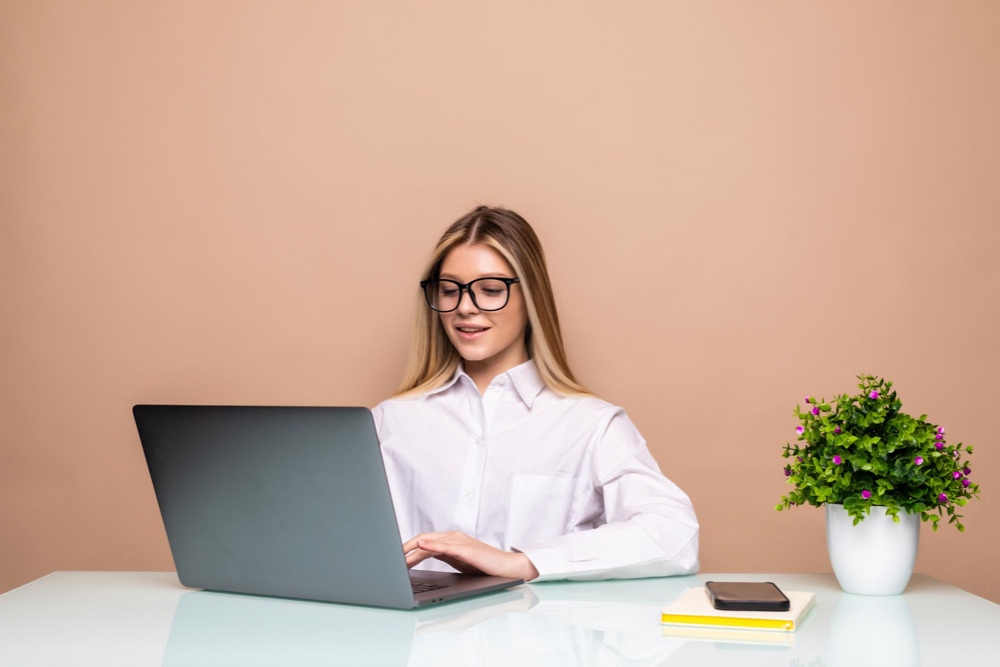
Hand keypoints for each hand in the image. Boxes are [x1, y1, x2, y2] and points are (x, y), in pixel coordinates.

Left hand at [403, 531, 538, 580]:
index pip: (422, 541)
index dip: (406, 549)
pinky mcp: (466, 549)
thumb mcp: (457, 561)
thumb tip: (421, 558)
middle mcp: (452, 537)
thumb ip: (442, 556)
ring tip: (398, 558)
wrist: (506, 567)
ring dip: (412, 550)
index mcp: (449, 540)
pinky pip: (445, 546)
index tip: (393, 558)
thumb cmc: (484, 565)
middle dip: (404, 549)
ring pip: (430, 542)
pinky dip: (431, 546)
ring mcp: (459, 542)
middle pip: (422, 539)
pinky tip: (421, 547)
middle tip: (389, 559)